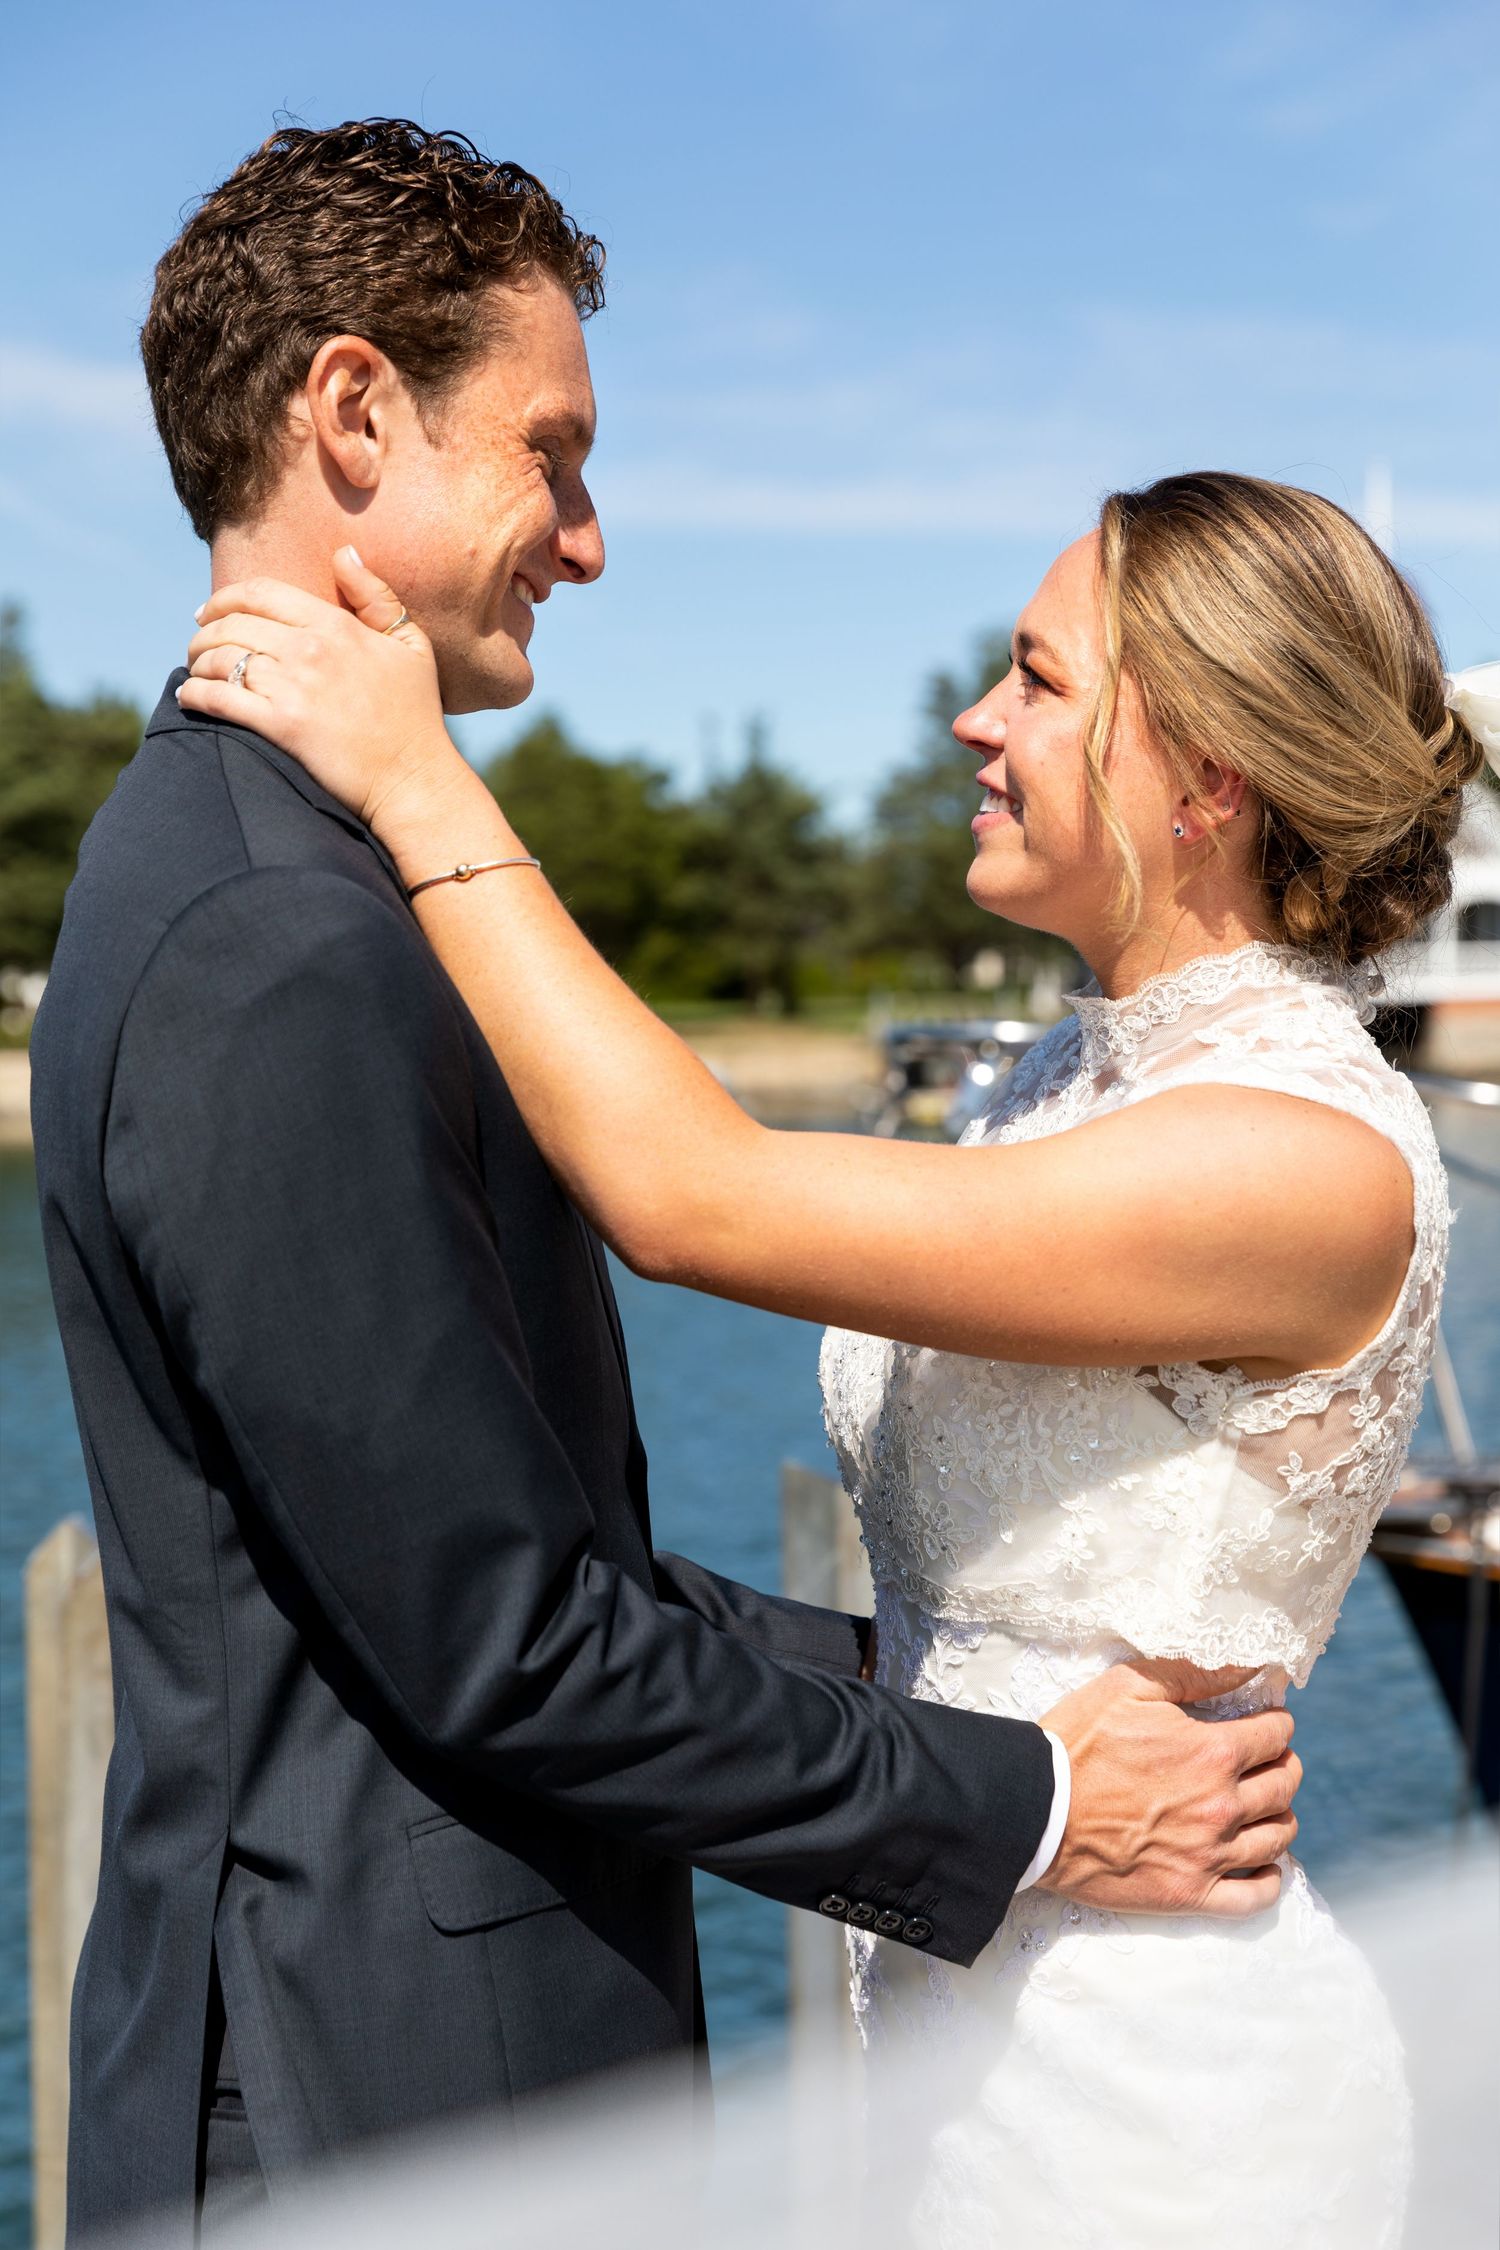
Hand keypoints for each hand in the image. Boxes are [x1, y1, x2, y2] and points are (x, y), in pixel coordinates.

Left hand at [181, 549, 468, 832]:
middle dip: (204, 633)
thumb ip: (376, 596)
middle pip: (231, 624)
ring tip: (195, 671)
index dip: (223, 598)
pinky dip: (194, 694)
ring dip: (197, 663)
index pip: (261, 593)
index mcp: (336, 625)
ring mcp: (294, 688)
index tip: (208, 611)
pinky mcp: (281, 726)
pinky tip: (188, 696)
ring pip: (220, 659)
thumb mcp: (411, 644)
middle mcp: (310, 649)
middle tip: (197, 646)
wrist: (414, 778)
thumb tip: (344, 553)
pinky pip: (219, 698)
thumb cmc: (415, 715)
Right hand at [1038, 1659, 1300, 1918]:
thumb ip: (1193, 1673)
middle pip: (1284, 1785)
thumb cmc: (1077, 1742)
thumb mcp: (1128, 1686)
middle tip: (1268, 1759)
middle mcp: (1222, 1806)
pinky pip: (1254, 1897)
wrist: (1034, 1811)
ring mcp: (1208, 1855)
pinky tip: (1265, 1865)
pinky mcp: (1189, 1894)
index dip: (1276, 1722)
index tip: (1266, 1721)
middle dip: (1283, 1763)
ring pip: (1277, 1838)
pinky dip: (1270, 1881)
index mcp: (1212, 1752)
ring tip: (1266, 1806)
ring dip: (1281, 1816)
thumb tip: (1250, 1666)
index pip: (1276, 1734)